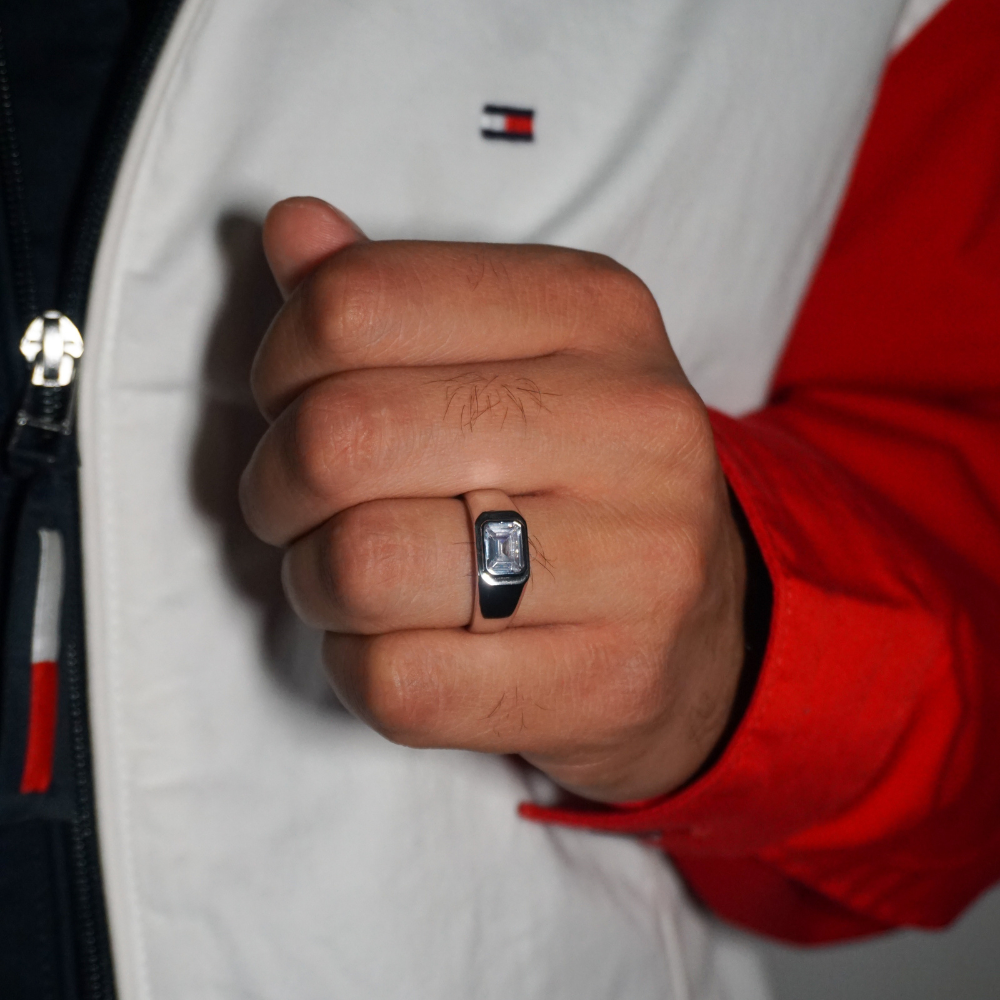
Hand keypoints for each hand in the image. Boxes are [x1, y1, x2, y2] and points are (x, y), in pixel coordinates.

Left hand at [240, 197, 746, 802]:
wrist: (707, 627)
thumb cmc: (584, 479)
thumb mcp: (518, 354)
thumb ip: (397, 294)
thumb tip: (291, 228)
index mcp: (597, 312)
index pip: (358, 302)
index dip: (281, 361)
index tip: (295, 402)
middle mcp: (633, 424)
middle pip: (345, 435)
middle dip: (278, 483)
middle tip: (297, 506)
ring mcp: (636, 561)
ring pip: (362, 565)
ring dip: (314, 581)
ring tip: (349, 578)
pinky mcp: (608, 680)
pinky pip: (398, 682)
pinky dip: (357, 665)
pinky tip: (396, 644)